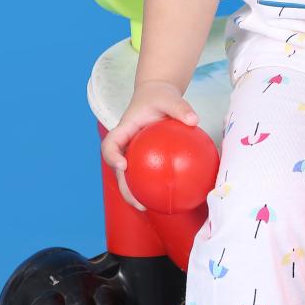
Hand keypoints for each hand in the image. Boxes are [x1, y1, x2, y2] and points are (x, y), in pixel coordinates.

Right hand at [101, 81, 198, 209]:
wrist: (157, 96)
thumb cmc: (160, 97)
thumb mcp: (169, 98)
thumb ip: (180, 108)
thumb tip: (193, 120)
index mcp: (124, 129)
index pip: (111, 144)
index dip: (112, 156)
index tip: (123, 166)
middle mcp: (125, 144)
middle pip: (117, 169)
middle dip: (124, 187)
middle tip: (137, 202)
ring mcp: (132, 152)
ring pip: (128, 176)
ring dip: (134, 193)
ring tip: (147, 208)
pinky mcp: (142, 158)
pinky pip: (145, 173)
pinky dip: (151, 186)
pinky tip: (165, 196)